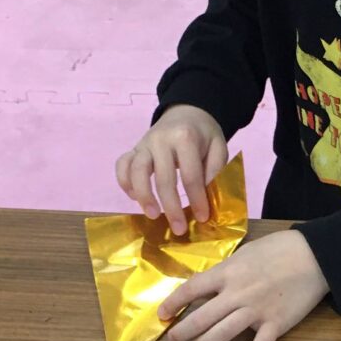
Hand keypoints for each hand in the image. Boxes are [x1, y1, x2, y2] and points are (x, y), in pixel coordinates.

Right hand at [115, 104, 227, 235]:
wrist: (187, 112)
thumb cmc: (204, 135)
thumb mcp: (218, 147)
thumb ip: (215, 170)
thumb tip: (206, 197)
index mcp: (186, 138)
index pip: (191, 175)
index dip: (197, 199)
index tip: (202, 218)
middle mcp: (161, 139)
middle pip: (164, 178)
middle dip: (171, 207)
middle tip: (179, 228)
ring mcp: (144, 143)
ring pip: (137, 171)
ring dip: (144, 196)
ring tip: (153, 215)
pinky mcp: (134, 148)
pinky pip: (122, 165)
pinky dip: (124, 182)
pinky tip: (134, 198)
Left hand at [160, 232, 328, 340]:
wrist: (315, 256)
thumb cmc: (279, 249)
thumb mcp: (245, 253)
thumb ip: (227, 270)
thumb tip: (209, 285)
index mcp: (228, 272)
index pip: (192, 289)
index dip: (173, 303)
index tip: (162, 313)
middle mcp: (238, 294)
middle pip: (202, 317)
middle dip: (183, 331)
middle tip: (173, 340)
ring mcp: (257, 311)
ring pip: (222, 333)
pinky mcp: (276, 324)